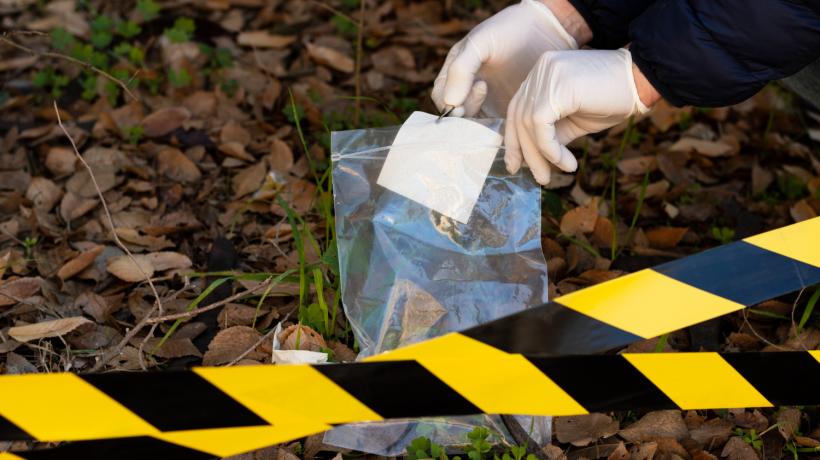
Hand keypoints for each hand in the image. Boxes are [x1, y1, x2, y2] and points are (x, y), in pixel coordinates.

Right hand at [431, 0, 584, 117]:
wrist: (547, 30)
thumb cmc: (509, 30)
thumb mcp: (481, 43)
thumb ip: (461, 70)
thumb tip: (450, 102)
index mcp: (456, 72)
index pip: (441, 96)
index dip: (448, 104)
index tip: (466, 99)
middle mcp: (468, 89)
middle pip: (455, 114)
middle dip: (464, 114)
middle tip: (484, 92)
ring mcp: (487, 102)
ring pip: (474, 124)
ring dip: (481, 124)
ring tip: (496, 101)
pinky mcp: (505, 111)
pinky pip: (494, 128)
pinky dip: (497, 129)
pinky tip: (508, 117)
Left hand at [505, 49, 650, 184]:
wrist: (642, 80)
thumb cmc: (611, 99)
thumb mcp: (574, 121)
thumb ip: (551, 133)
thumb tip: (531, 158)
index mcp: (541, 73)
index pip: (517, 109)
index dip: (514, 139)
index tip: (517, 165)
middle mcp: (540, 69)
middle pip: (519, 117)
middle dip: (526, 152)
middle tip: (539, 178)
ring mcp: (547, 74)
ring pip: (528, 123)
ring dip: (540, 156)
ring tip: (555, 174)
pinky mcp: (557, 86)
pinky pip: (541, 125)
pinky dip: (550, 149)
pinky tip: (566, 163)